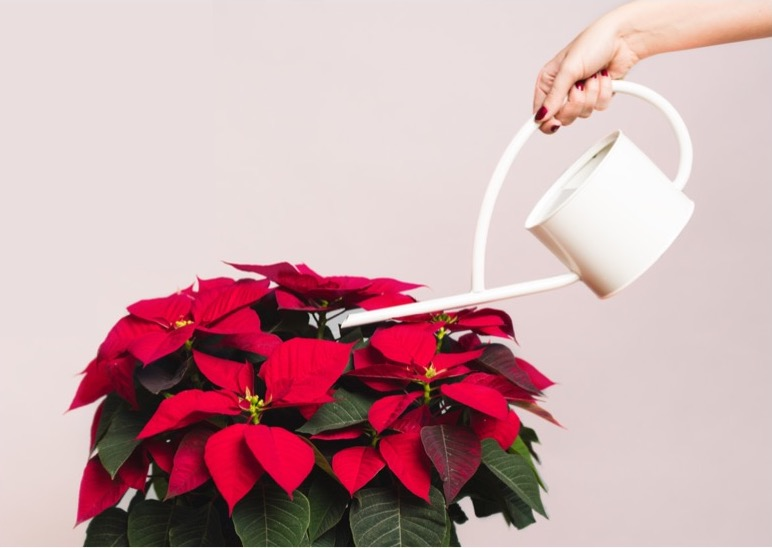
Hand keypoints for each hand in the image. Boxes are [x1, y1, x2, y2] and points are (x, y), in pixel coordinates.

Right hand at [533, 14, 639, 133]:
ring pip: (583, 113)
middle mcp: (562, 90)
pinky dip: (605, 91)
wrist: (623, 38)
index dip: (546, 122)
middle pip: (563, 117)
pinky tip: (604, 76)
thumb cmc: (593, 43)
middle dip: (576, 102)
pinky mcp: (598, 96)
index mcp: (548, 82)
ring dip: (592, 93)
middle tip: (579, 87)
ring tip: (593, 75)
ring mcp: (581, 95)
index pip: (540, 112)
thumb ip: (554, 96)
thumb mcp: (568, 69)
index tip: (554, 124)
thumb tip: (541, 116)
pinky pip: (600, 107)